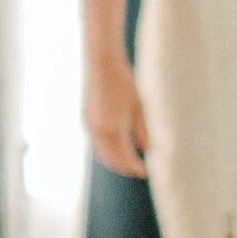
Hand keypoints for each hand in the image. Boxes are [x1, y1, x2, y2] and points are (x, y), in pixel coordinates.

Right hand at [86, 61, 149, 178]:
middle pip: (111, 159)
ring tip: (129, 163)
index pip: (124, 156)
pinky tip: (118, 149)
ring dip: (114, 162)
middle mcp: (100, 129)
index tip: (145, 171)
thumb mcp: (139, 107)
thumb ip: (143, 130)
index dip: (135, 167)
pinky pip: (97, 143)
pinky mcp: (88, 120)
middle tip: (138, 171)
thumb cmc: (124, 83)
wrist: (103, 66)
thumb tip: (148, 149)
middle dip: (124, 168)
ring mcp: (92, 125)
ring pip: (101, 153)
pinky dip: (106, 151)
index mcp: (114, 126)